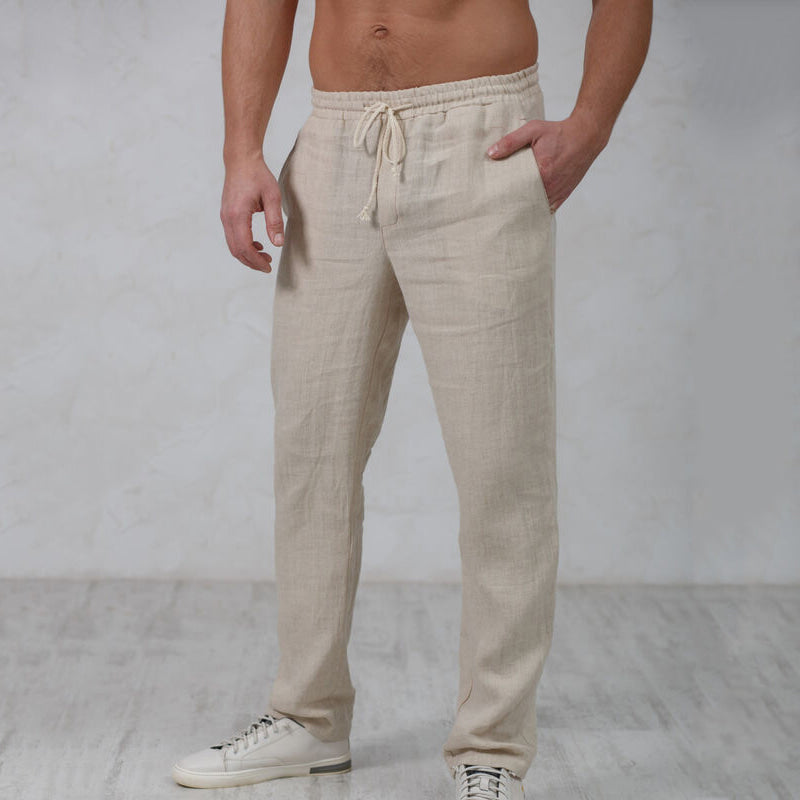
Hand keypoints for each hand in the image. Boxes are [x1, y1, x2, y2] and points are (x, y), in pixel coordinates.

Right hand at [220, 154, 284, 272]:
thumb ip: (275, 221)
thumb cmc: (257, 175)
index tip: (268, 267)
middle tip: (268, 266)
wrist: (241, 160)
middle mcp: (227, 218)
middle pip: (236, 250)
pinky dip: (243, 246)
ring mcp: (224, 217)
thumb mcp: (272, 197)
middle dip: (252, 262)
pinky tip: (257, 244)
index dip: (256, 261)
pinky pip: (232, 237)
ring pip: (233, 246)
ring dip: (247, 255)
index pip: (245, 247)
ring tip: (264, 256)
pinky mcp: (226, 215)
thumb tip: (278, 244)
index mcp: (237, 215)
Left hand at [486, 111, 607, 212]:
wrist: (585, 136)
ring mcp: (557, 192)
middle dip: (512, 205)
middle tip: (497, 209)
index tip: (493, 199)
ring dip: (524, 210)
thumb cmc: (559, 132)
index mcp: (541, 172)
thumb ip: (511, 142)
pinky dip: (538, 211)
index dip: (504, 196)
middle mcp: (549, 186)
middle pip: (525, 203)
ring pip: (536, 209)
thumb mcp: (533, 130)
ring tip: (509, 213)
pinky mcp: (563, 195)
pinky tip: (527, 214)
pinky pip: (548, 209)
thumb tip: (491, 153)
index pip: (516, 191)